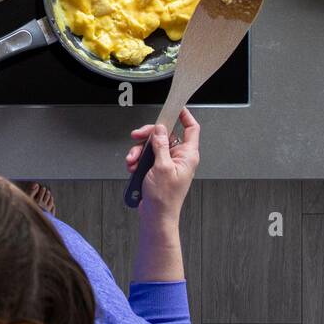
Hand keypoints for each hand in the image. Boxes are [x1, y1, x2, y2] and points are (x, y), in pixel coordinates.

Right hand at [124, 108, 199, 227]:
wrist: (156, 217)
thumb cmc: (164, 198)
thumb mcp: (162, 167)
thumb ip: (161, 145)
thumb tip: (160, 129)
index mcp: (187, 155)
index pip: (191, 128)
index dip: (185, 115)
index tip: (176, 107)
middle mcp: (179, 157)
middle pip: (165, 135)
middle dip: (148, 136)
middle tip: (137, 135)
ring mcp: (168, 163)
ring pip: (153, 146)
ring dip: (139, 151)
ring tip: (132, 161)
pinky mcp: (158, 170)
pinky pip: (147, 157)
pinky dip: (138, 160)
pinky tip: (133, 167)